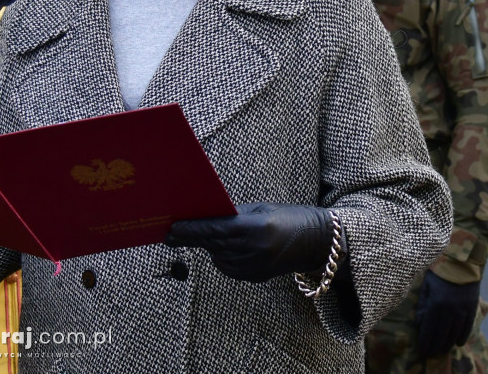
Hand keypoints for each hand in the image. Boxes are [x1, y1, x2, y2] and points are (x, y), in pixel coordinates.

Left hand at [165, 202, 334, 281]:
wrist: (316, 241)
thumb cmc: (289, 218)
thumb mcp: (262, 210)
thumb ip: (235, 216)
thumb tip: (206, 218)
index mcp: (257, 229)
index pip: (216, 229)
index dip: (192, 230)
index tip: (173, 229)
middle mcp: (255, 250)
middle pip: (214, 245)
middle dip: (192, 239)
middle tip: (171, 234)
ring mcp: (256, 267)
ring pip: (218, 258)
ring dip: (208, 247)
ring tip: (198, 237)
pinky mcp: (256, 277)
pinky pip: (229, 268)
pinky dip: (221, 258)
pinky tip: (221, 249)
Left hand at [416, 271, 479, 357]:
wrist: (461, 259)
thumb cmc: (439, 271)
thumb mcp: (426, 286)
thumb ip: (423, 305)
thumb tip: (421, 323)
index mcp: (436, 303)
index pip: (429, 329)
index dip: (426, 342)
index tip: (423, 350)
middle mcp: (450, 309)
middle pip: (442, 334)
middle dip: (435, 346)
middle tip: (431, 353)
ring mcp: (462, 308)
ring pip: (454, 332)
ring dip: (448, 343)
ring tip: (442, 350)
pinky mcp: (472, 306)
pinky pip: (467, 325)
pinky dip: (462, 335)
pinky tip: (458, 343)